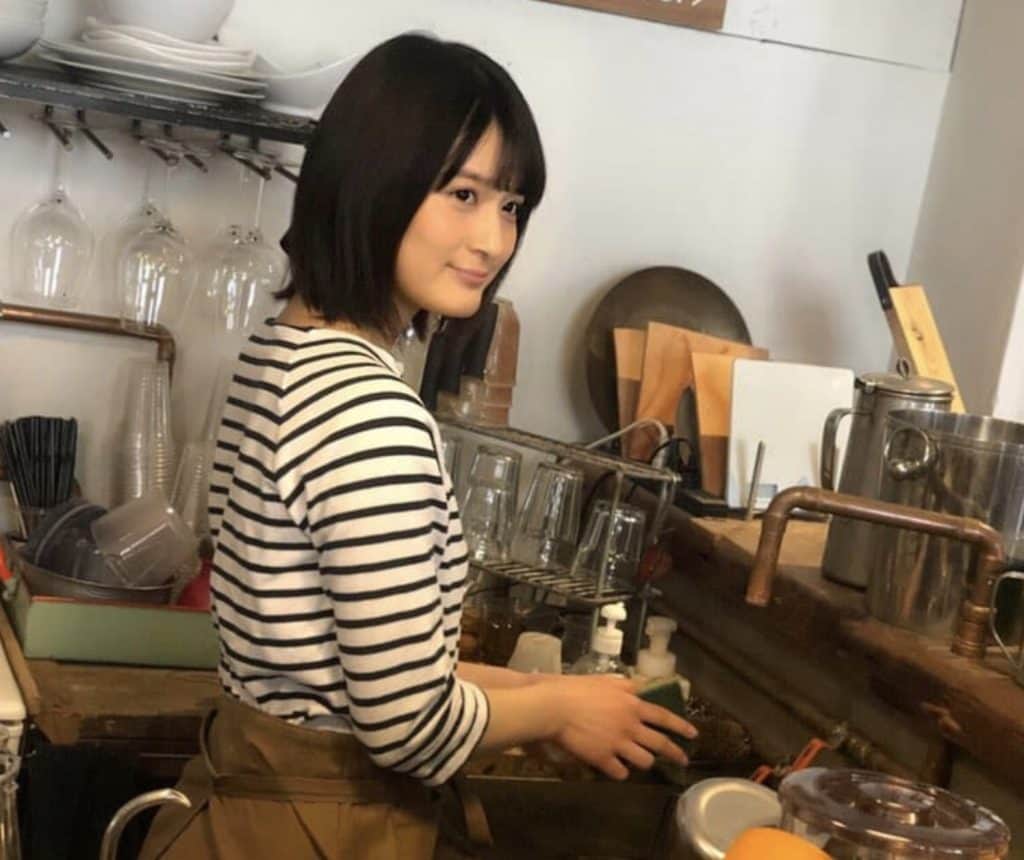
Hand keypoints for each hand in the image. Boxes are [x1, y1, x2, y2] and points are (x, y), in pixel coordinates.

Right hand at [549, 675, 696, 779]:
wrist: (555, 707)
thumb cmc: (577, 689)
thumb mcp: (605, 681)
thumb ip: (626, 685)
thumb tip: (640, 686)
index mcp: (632, 704)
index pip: (663, 716)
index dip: (681, 726)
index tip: (693, 735)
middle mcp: (630, 725)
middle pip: (660, 744)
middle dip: (675, 753)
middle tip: (682, 760)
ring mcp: (618, 744)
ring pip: (644, 761)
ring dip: (645, 761)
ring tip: (640, 760)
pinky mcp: (603, 759)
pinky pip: (621, 773)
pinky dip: (620, 771)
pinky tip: (616, 768)